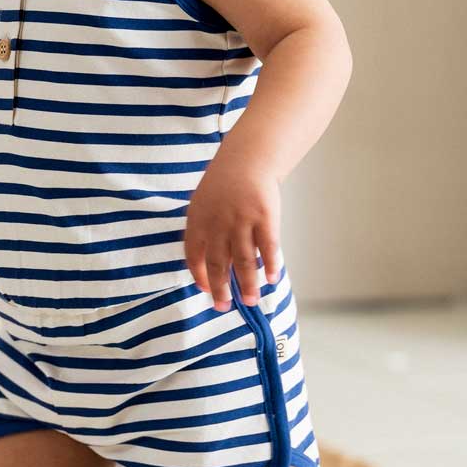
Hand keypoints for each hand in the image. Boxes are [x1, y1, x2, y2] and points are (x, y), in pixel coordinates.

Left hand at [184, 149, 281, 310]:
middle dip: (221, 289)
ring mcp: (242, 220)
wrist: (247, 158)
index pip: (194, 255)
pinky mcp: (265, 217)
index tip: (206, 291)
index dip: (200, 275)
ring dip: (247, 284)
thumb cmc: (224, 185)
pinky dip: (270, 265)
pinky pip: (268, 247)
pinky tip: (272, 279)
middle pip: (217, 263)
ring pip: (243, 261)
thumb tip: (208, 266)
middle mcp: (218, 223)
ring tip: (251, 301)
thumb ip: (204, 233)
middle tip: (223, 308)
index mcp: (198, 220)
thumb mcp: (202, 204)